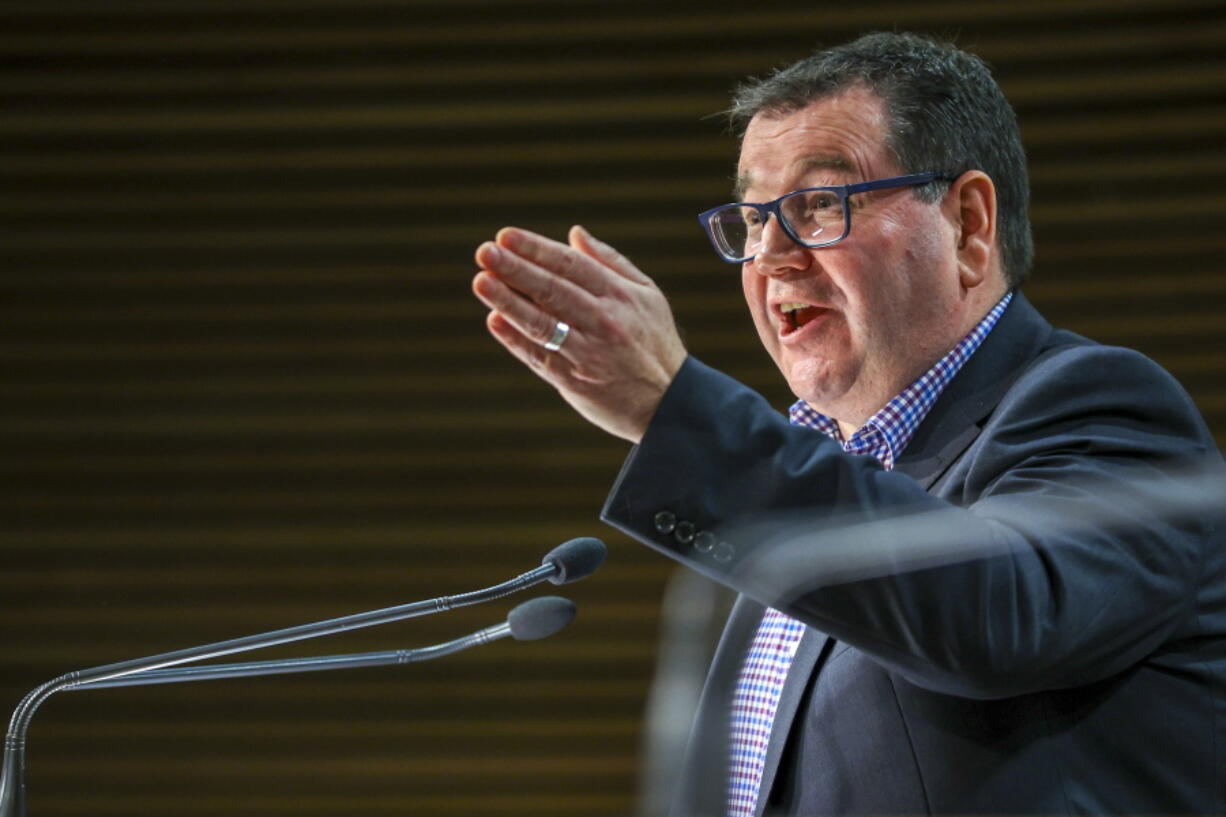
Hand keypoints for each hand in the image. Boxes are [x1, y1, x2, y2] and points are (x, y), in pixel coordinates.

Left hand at [472, 225, 686, 442]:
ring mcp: (588, 353)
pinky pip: (540, 358)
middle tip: (484, 252)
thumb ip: (610, 262)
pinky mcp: (576, 382)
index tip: (505, 235)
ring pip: (543, 324)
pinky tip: (494, 320)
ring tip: (481, 282)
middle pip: (553, 290)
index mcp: (621, 295)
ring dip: (509, 302)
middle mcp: (605, 321)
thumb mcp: (648, 295)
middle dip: (516, 269)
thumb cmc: (654, 342)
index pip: (572, 265)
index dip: (537, 248)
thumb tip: (575, 233)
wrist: (669, 402)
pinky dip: (515, 340)